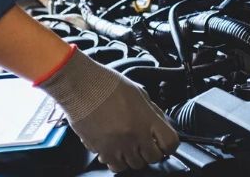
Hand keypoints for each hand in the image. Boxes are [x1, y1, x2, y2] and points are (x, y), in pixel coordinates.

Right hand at [37, 47, 179, 172]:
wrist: (79, 85)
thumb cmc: (105, 83)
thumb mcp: (137, 91)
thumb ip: (151, 110)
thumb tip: (159, 122)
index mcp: (146, 118)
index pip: (170, 143)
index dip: (168, 144)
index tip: (162, 142)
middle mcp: (134, 135)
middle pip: (153, 158)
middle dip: (151, 150)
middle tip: (143, 141)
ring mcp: (118, 145)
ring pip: (135, 164)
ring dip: (134, 156)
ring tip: (127, 143)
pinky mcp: (102, 150)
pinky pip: (115, 166)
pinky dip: (117, 160)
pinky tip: (114, 148)